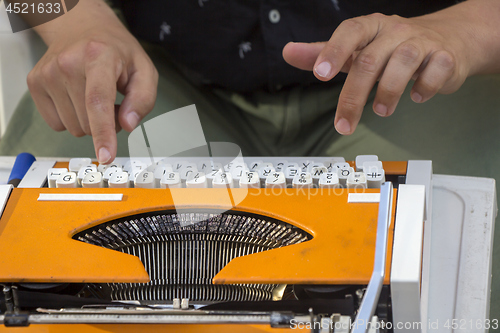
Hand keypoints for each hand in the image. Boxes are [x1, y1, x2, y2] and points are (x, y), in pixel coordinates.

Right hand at [28, 0, 157, 162]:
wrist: (82, 28)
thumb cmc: (115, 51)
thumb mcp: (143, 70)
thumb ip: (143, 99)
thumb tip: (127, 125)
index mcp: (98, 56)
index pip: (98, 101)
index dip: (104, 132)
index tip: (106, 155)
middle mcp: (67, 63)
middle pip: (88, 123)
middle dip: (106, 123)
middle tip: (113, 100)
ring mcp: (47, 73)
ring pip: (73, 128)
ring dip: (89, 121)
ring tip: (94, 94)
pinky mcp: (35, 83)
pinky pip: (57, 124)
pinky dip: (72, 118)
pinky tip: (77, 97)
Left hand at [283, 12, 472, 134]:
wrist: (448, 40)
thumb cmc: (391, 47)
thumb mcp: (356, 48)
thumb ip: (322, 53)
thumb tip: (288, 52)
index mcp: (371, 27)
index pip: (350, 31)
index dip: (334, 51)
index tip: (320, 74)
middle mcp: (395, 31)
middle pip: (370, 60)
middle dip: (354, 96)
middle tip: (344, 124)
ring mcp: (422, 42)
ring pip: (403, 62)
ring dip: (389, 93)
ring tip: (381, 111)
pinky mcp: (445, 56)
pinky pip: (435, 71)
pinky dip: (425, 88)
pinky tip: (416, 97)